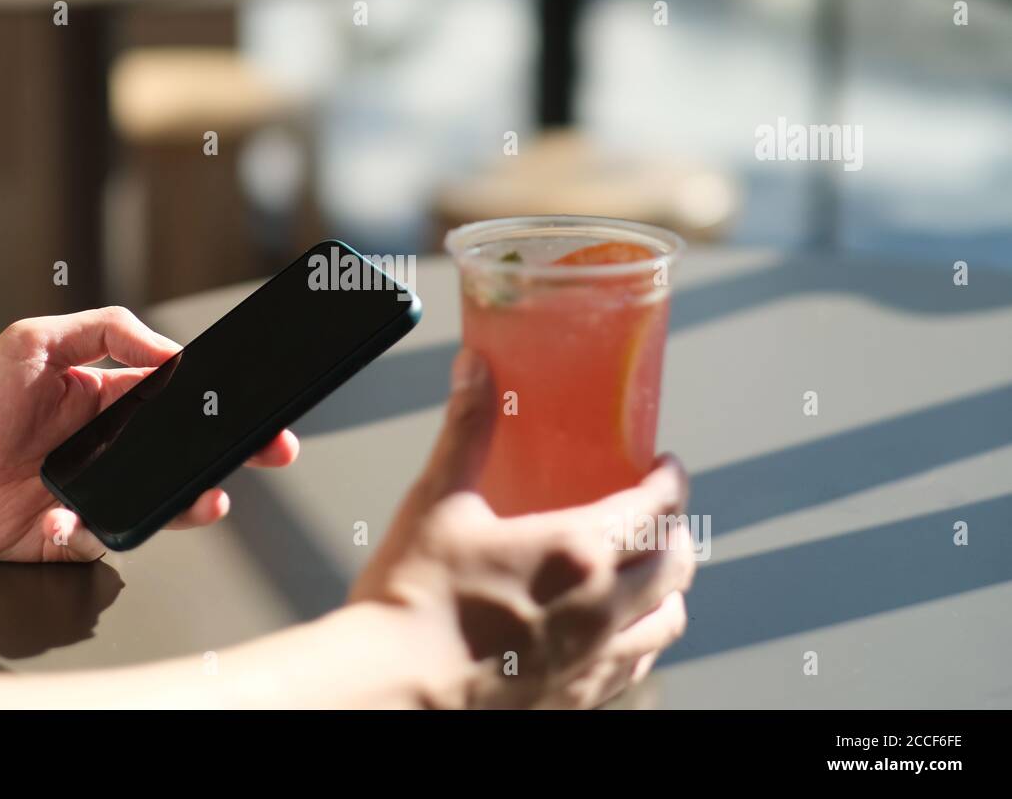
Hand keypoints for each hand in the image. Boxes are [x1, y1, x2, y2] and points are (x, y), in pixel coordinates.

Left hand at [0, 307, 298, 561]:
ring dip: (190, 501)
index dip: (216, 400)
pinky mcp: (69, 533)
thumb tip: (168, 350)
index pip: (177, 397)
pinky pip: (102, 537)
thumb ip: (103, 333)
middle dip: (232, 452)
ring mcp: (94, 490)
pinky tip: (71, 520)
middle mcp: (109, 446)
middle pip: (184, 451)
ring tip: (209, 498)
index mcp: (108, 398)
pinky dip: (96, 532)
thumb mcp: (33, 341)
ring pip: (159, 499)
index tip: (251, 402)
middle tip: (269, 451)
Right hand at [352, 351, 693, 708]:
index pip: (659, 507)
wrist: (392, 690)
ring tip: (650, 574)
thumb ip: (467, 430)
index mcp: (577, 551)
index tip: (666, 466)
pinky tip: (617, 634)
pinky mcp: (575, 699)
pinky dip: (642, 643)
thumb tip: (476, 370)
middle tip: (657, 515)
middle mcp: (602, 608)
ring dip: (669, 590)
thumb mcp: (438, 501)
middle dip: (677, 532)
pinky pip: (636, 670)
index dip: (672, 481)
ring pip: (668, 622)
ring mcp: (593, 660)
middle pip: (676, 564)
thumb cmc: (412, 599)